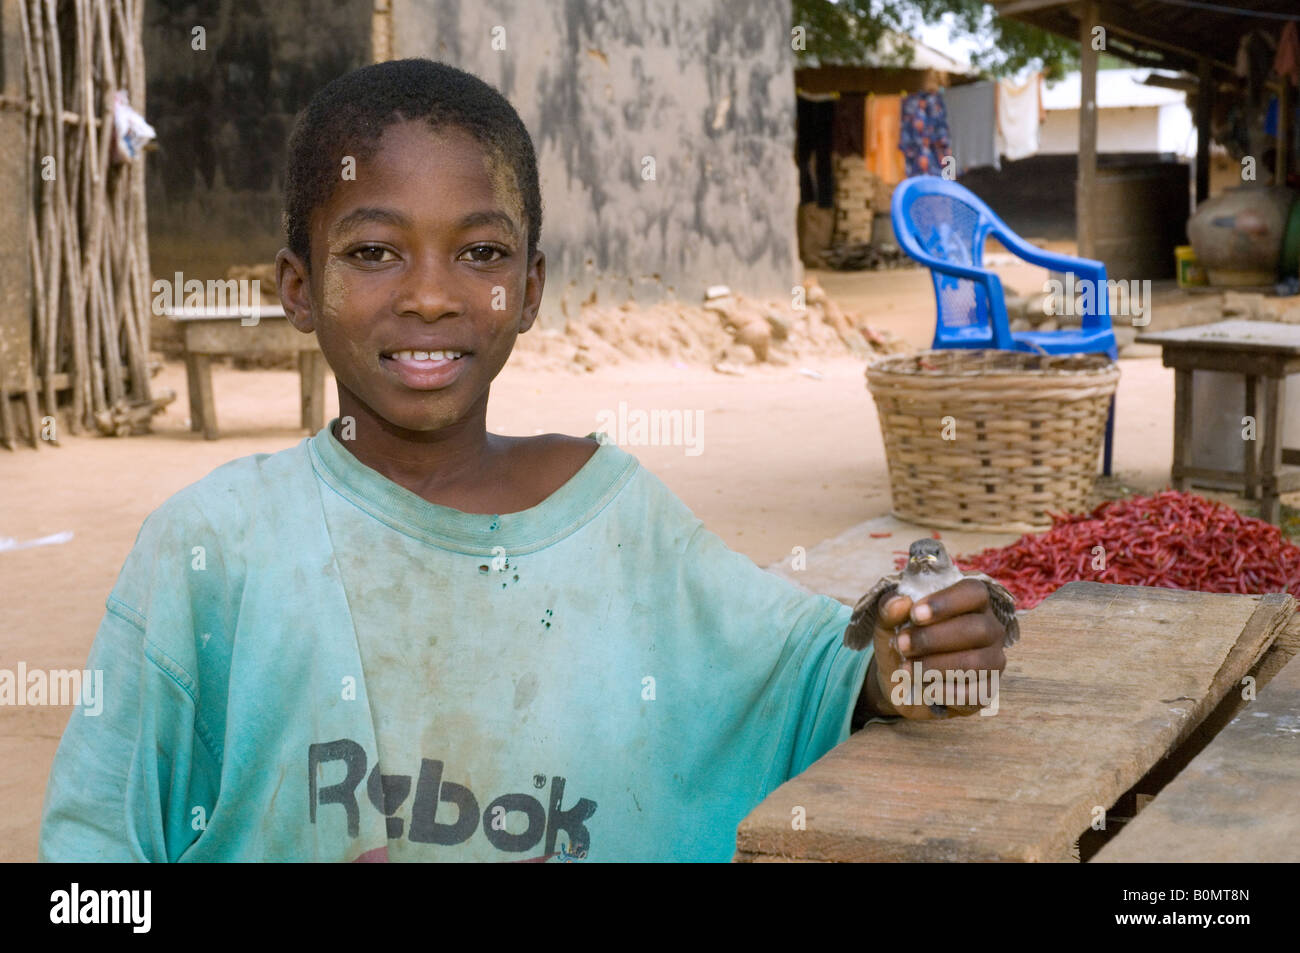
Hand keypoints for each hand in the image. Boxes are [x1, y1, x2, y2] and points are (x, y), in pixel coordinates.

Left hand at [867, 578, 1007, 719]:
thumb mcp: (888, 624)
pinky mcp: (987, 689)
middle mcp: (989, 629)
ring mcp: (993, 660)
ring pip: (976, 662)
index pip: (975, 592)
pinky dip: (947, 692)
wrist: (899, 683)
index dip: (947, 602)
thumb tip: (899, 602)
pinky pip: (976, 692)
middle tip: (902, 645)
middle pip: (977, 628)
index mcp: (971, 603)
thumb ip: (890, 610)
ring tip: (906, 669)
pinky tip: (927, 689)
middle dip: (934, 638)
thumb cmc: (903, 644)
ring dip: (936, 666)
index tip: (915, 614)